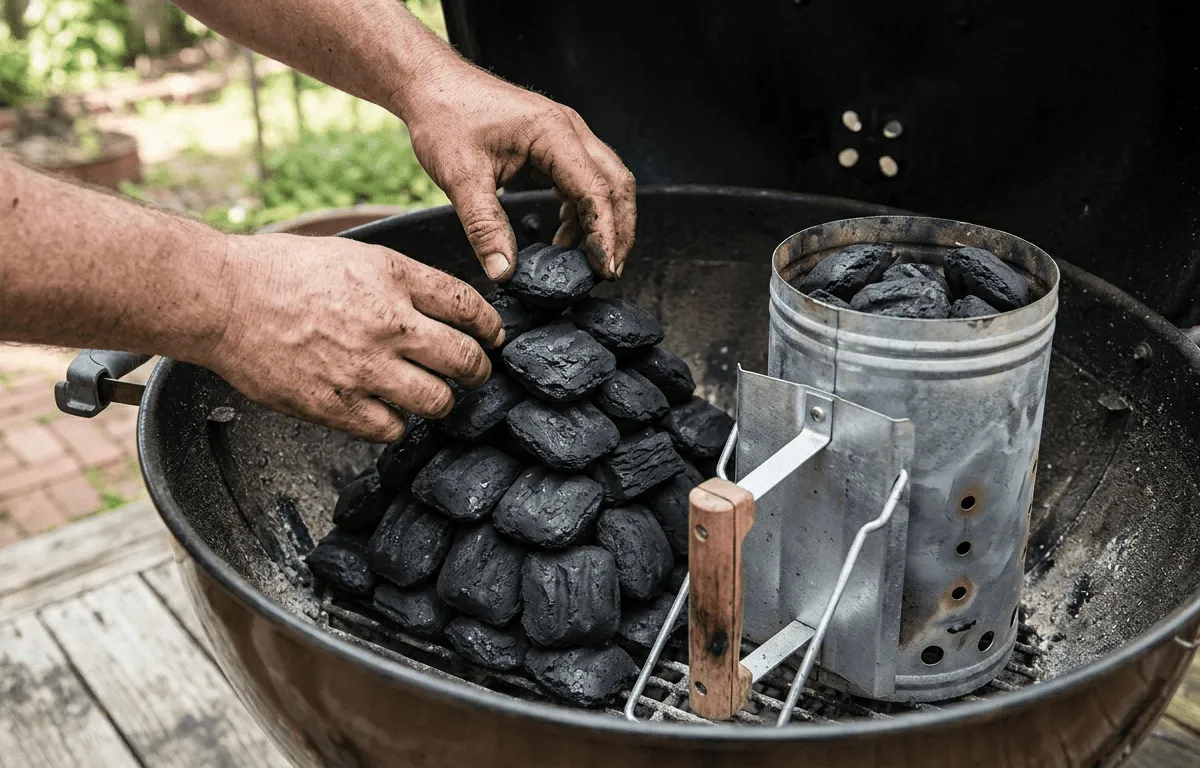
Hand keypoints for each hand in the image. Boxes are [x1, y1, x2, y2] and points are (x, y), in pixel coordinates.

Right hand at [204, 233, 503, 442]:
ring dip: (440, 400)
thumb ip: (403, 282)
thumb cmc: (283, 272)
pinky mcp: (336, 406)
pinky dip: (396, 423)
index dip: (490, 327)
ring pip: (437, 401)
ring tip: (431, 395)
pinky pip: (392, 429)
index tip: (493, 337)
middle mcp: (388, 323)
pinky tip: (387, 410)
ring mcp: (364, 368)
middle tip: (474, 373)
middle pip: (466, 359)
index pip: (469, 307)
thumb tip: (445, 308)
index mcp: (394, 278)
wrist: (223, 300)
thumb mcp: (356, 256)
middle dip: (478, 370)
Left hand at [398, 56, 635, 281]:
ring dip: (602, 223)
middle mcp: (569, 130)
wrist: (432, 85)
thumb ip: (484, 226)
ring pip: (605, 183)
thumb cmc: (445, 117)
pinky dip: (582, 213)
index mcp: (552, 132)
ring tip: (585, 262)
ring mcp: (565, 136)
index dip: (604, 233)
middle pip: (616, 184)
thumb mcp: (460, 176)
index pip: (595, 189)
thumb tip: (503, 272)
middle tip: (608, 272)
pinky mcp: (555, 145)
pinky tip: (565, 238)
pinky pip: (584, 181)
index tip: (604, 269)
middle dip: (618, 231)